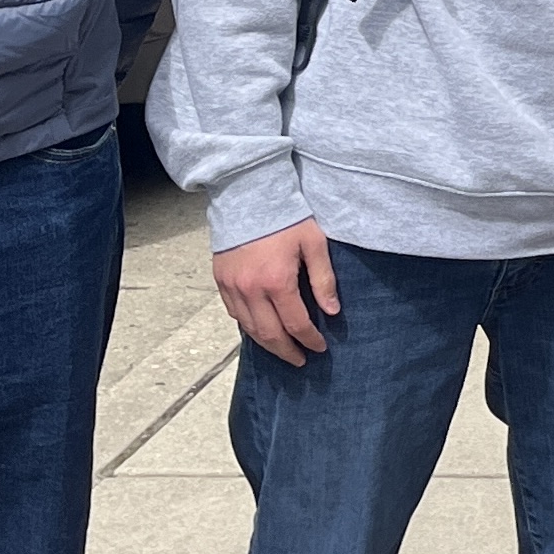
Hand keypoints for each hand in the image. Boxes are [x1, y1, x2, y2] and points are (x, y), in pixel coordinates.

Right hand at [215, 219, 338, 367]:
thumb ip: (323, 279)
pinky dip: (248, 326)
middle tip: (301, 360)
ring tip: (283, 350)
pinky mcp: (221, 280)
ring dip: (267, 343)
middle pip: (269, 334)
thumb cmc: (287, 215)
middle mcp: (251, 289)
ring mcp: (232, 286)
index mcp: (277, 281)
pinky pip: (234, 313)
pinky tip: (260, 329)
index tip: (320, 347)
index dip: (309, 339)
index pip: (296, 323)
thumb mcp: (314, 243)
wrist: (248, 193)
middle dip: (287, 351)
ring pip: (249, 328)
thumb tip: (332, 311)